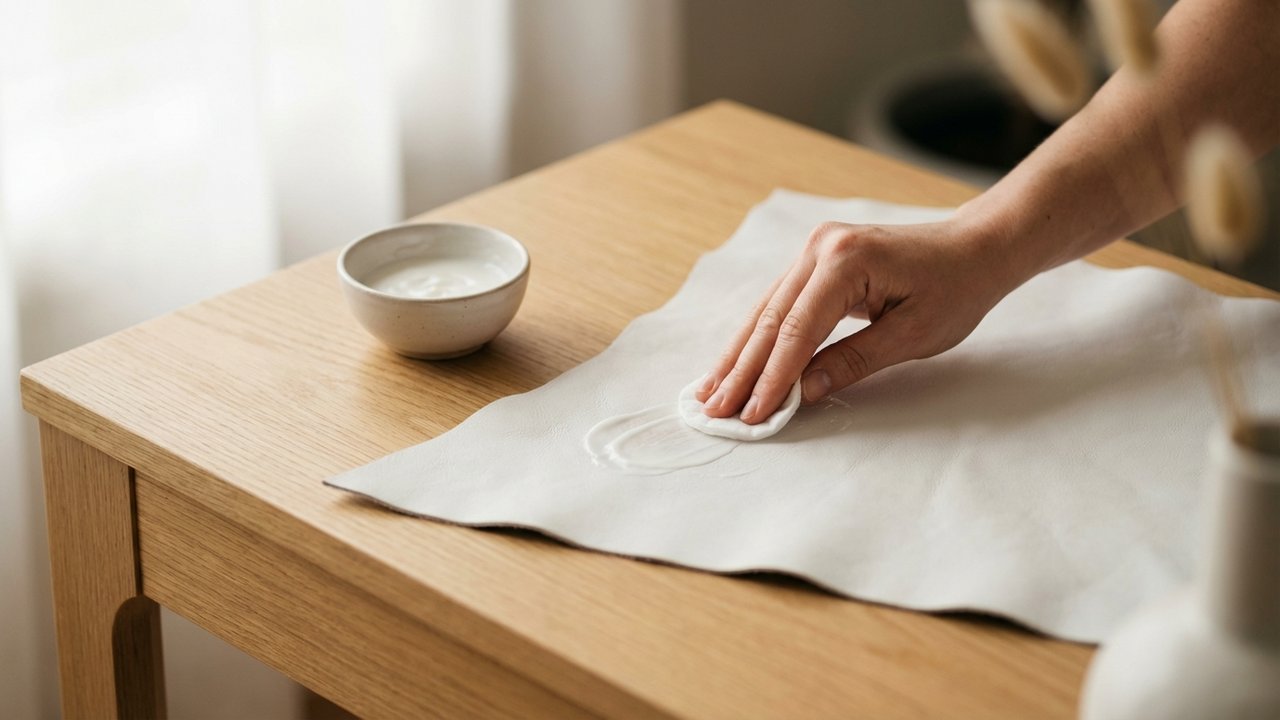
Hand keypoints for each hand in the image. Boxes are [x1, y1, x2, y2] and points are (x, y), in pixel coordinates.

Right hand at [695, 218, 1023, 422]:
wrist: (973, 249)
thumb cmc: (955, 289)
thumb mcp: (912, 335)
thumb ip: (854, 361)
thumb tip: (803, 391)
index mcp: (847, 260)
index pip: (797, 329)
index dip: (772, 377)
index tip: (752, 413)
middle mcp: (820, 247)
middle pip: (771, 319)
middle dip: (742, 370)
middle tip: (715, 411)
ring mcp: (813, 249)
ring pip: (766, 311)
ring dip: (739, 356)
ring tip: (709, 394)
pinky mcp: (814, 259)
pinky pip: (778, 304)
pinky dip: (757, 338)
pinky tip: (734, 363)